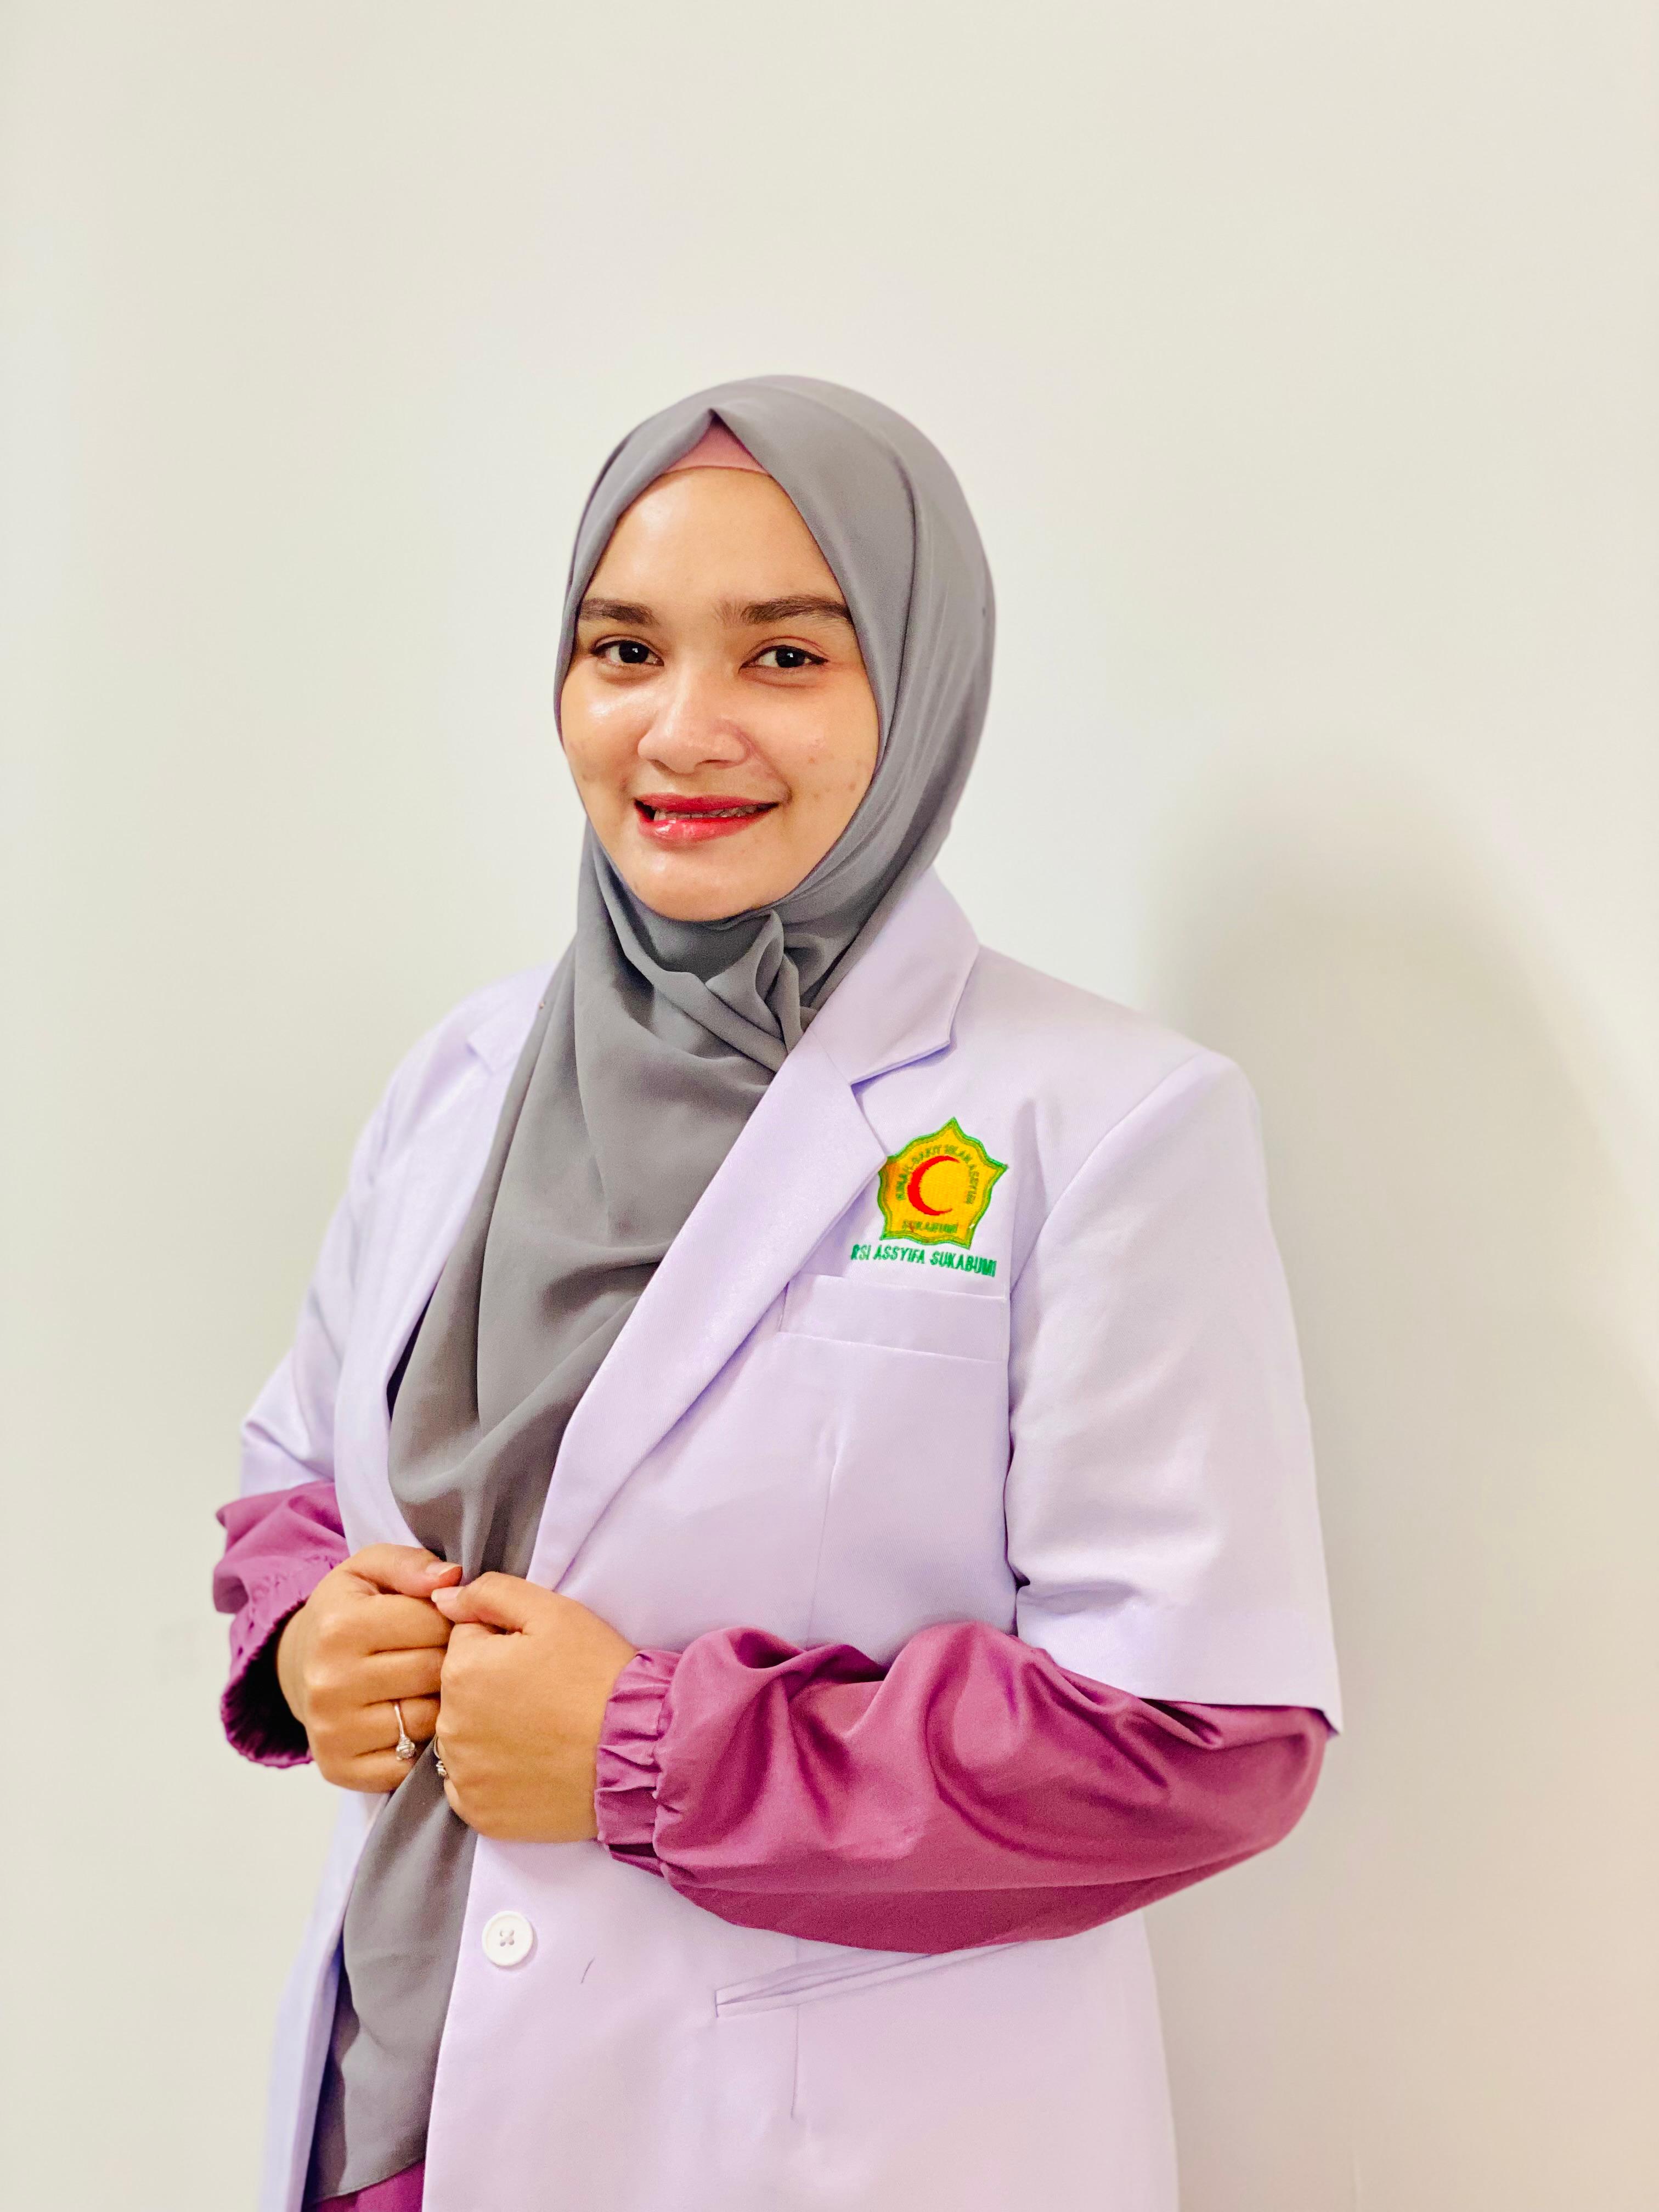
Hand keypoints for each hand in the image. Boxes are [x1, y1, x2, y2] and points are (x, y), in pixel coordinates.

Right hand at [275, 1544, 460, 1792]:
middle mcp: (330, 1683)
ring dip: (442, 1703)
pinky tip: (414, 1721)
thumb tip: (451, 1578)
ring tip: (430, 1686)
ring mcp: (332, 1731)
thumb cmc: (348, 1611)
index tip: (442, 1620)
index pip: (434, 1623)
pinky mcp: (339, 1768)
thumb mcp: (370, 1570)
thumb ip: (411, 1564)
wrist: (301, 1664)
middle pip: (434, 1672)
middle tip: (442, 1654)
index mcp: (340, 1627)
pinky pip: (409, 1764)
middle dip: (450, 1660)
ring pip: (429, 1720)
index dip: (451, 1619)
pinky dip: (422, 1746)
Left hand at [429, 1575, 636, 1842]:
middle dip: (493, 1687)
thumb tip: (443, 1598)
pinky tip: (532, 1764)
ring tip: (543, 1730)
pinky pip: (472, 1785)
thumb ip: (491, 1593)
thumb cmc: (598, 1675)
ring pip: (465, 1738)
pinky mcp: (480, 1813)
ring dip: (490, 1731)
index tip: (539, 1659)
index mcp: (461, 1670)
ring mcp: (463, 1775)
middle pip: (461, 1692)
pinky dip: (495, 1775)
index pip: (466, 1642)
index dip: (505, 1644)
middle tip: (545, 1695)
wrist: (638, 1751)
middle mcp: (449, 1726)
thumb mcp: (554, 1612)